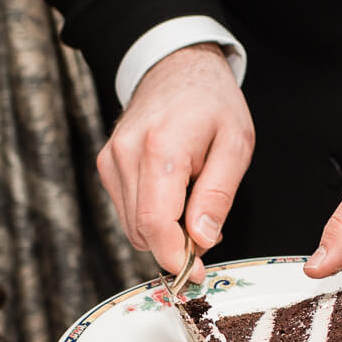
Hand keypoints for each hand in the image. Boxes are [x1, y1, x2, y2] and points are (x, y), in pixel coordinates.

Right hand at [97, 43, 253, 279]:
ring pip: (131, 226)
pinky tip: (173, 195)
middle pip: (141, 231)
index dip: (174, 259)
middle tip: (206, 233)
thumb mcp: (236, 144)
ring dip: (163, 232)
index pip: (155, 224)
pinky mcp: (106, 164)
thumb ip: (217, 194)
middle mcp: (126, 154)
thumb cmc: (213, 103)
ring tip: (192, 204)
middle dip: (173, 247)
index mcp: (161, 149)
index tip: (195, 274)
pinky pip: (126, 210)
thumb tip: (201, 240)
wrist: (176, 66)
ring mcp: (111, 159)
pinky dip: (150, 216)